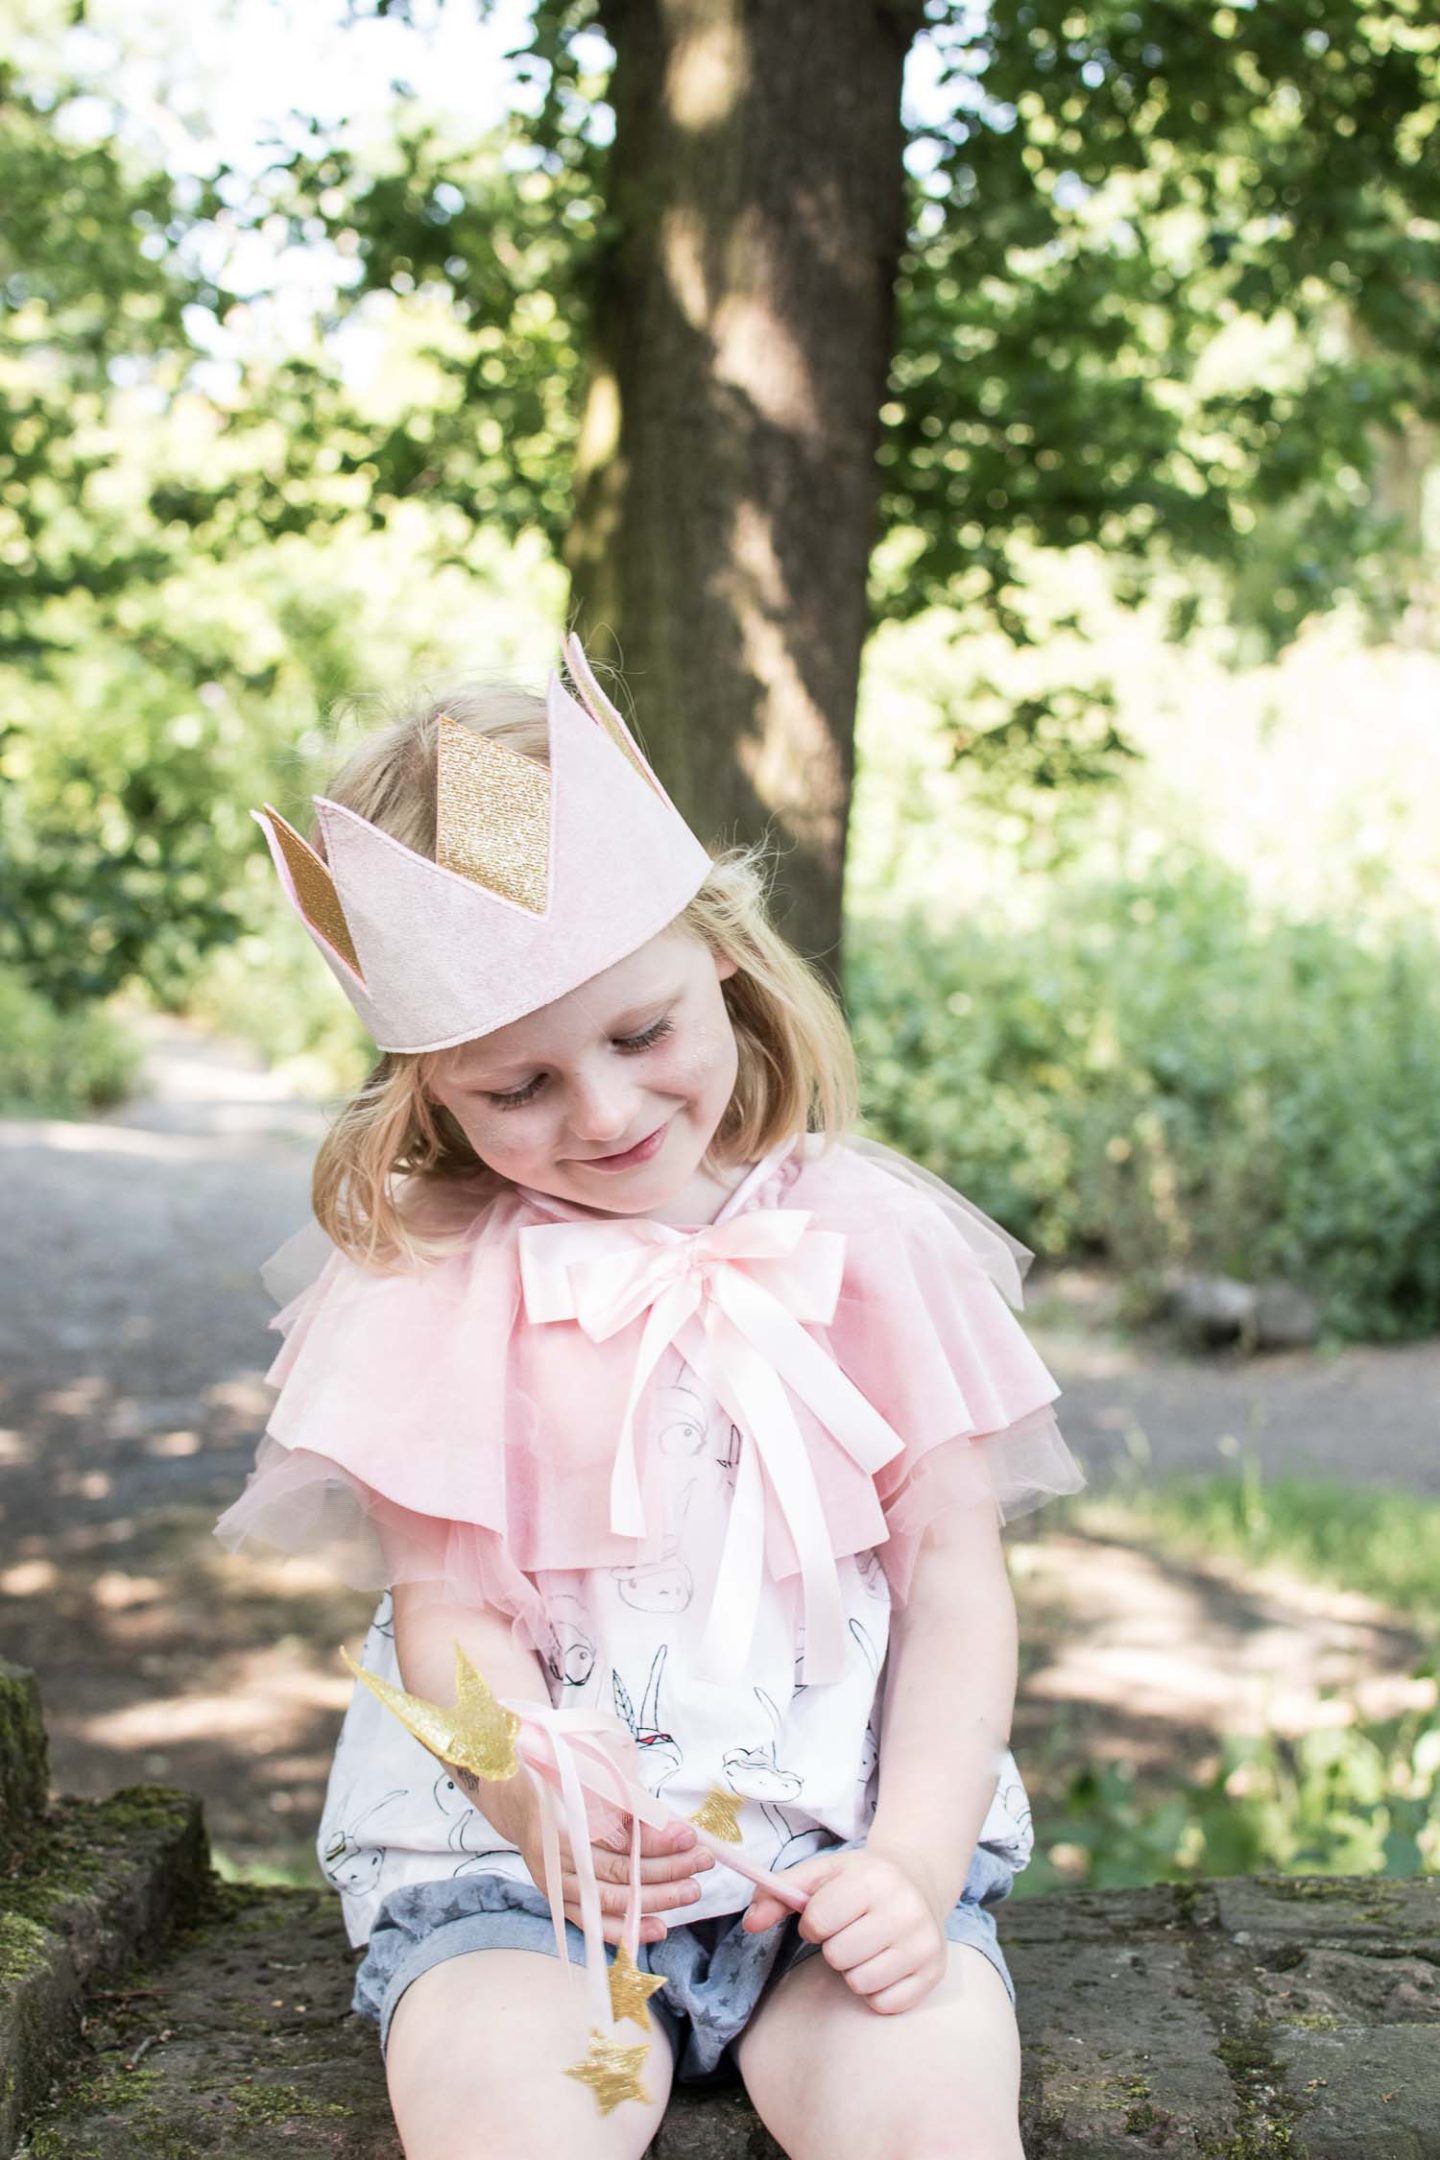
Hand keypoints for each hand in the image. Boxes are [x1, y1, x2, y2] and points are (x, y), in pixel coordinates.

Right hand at [509, 1791, 715, 1947]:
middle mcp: (553, 1860)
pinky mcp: (559, 1901)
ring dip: (655, 1899)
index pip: (616, 1841)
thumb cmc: (558, 1780)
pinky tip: (658, 1929)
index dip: (656, 1841)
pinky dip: (626, 1930)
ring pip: (610, 1901)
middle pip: (617, 1874)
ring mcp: (555, 1885)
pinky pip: (594, 1923)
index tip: (689, 1835)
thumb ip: (626, 1803)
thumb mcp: (588, 1778)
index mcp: (559, 1821)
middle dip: (666, 1870)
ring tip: (691, 1891)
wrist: (516, 1798)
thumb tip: (672, 1827)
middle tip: (701, 1862)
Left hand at [741, 1845, 947, 2014]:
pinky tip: (884, 1963)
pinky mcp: (934, 1973)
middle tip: (849, 1931)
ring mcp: (923, 1943)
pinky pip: (885, 2004)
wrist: (917, 1880)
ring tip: (866, 1945)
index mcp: (873, 1879)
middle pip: (838, 1957)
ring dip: (853, 1970)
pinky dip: (876, 1990)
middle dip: (833, 1947)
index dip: (812, 1923)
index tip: (825, 1916)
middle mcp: (905, 1909)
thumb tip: (749, 1923)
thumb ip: (778, 1893)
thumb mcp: (820, 1874)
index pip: (818, 1921)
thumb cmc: (859, 1880)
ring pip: (860, 1983)